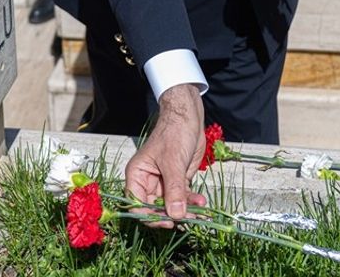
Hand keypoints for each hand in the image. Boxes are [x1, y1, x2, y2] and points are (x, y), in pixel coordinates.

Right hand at [125, 84, 207, 227]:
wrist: (188, 118)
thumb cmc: (174, 134)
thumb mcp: (172, 162)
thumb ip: (174, 189)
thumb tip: (175, 215)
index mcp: (137, 175)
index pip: (137, 204)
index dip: (150, 216)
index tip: (168, 221)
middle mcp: (148, 182)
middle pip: (155, 209)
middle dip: (172, 215)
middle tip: (190, 218)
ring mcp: (164, 183)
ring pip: (171, 206)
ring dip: (186, 211)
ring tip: (201, 211)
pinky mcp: (178, 181)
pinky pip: (183, 199)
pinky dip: (193, 203)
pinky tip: (203, 203)